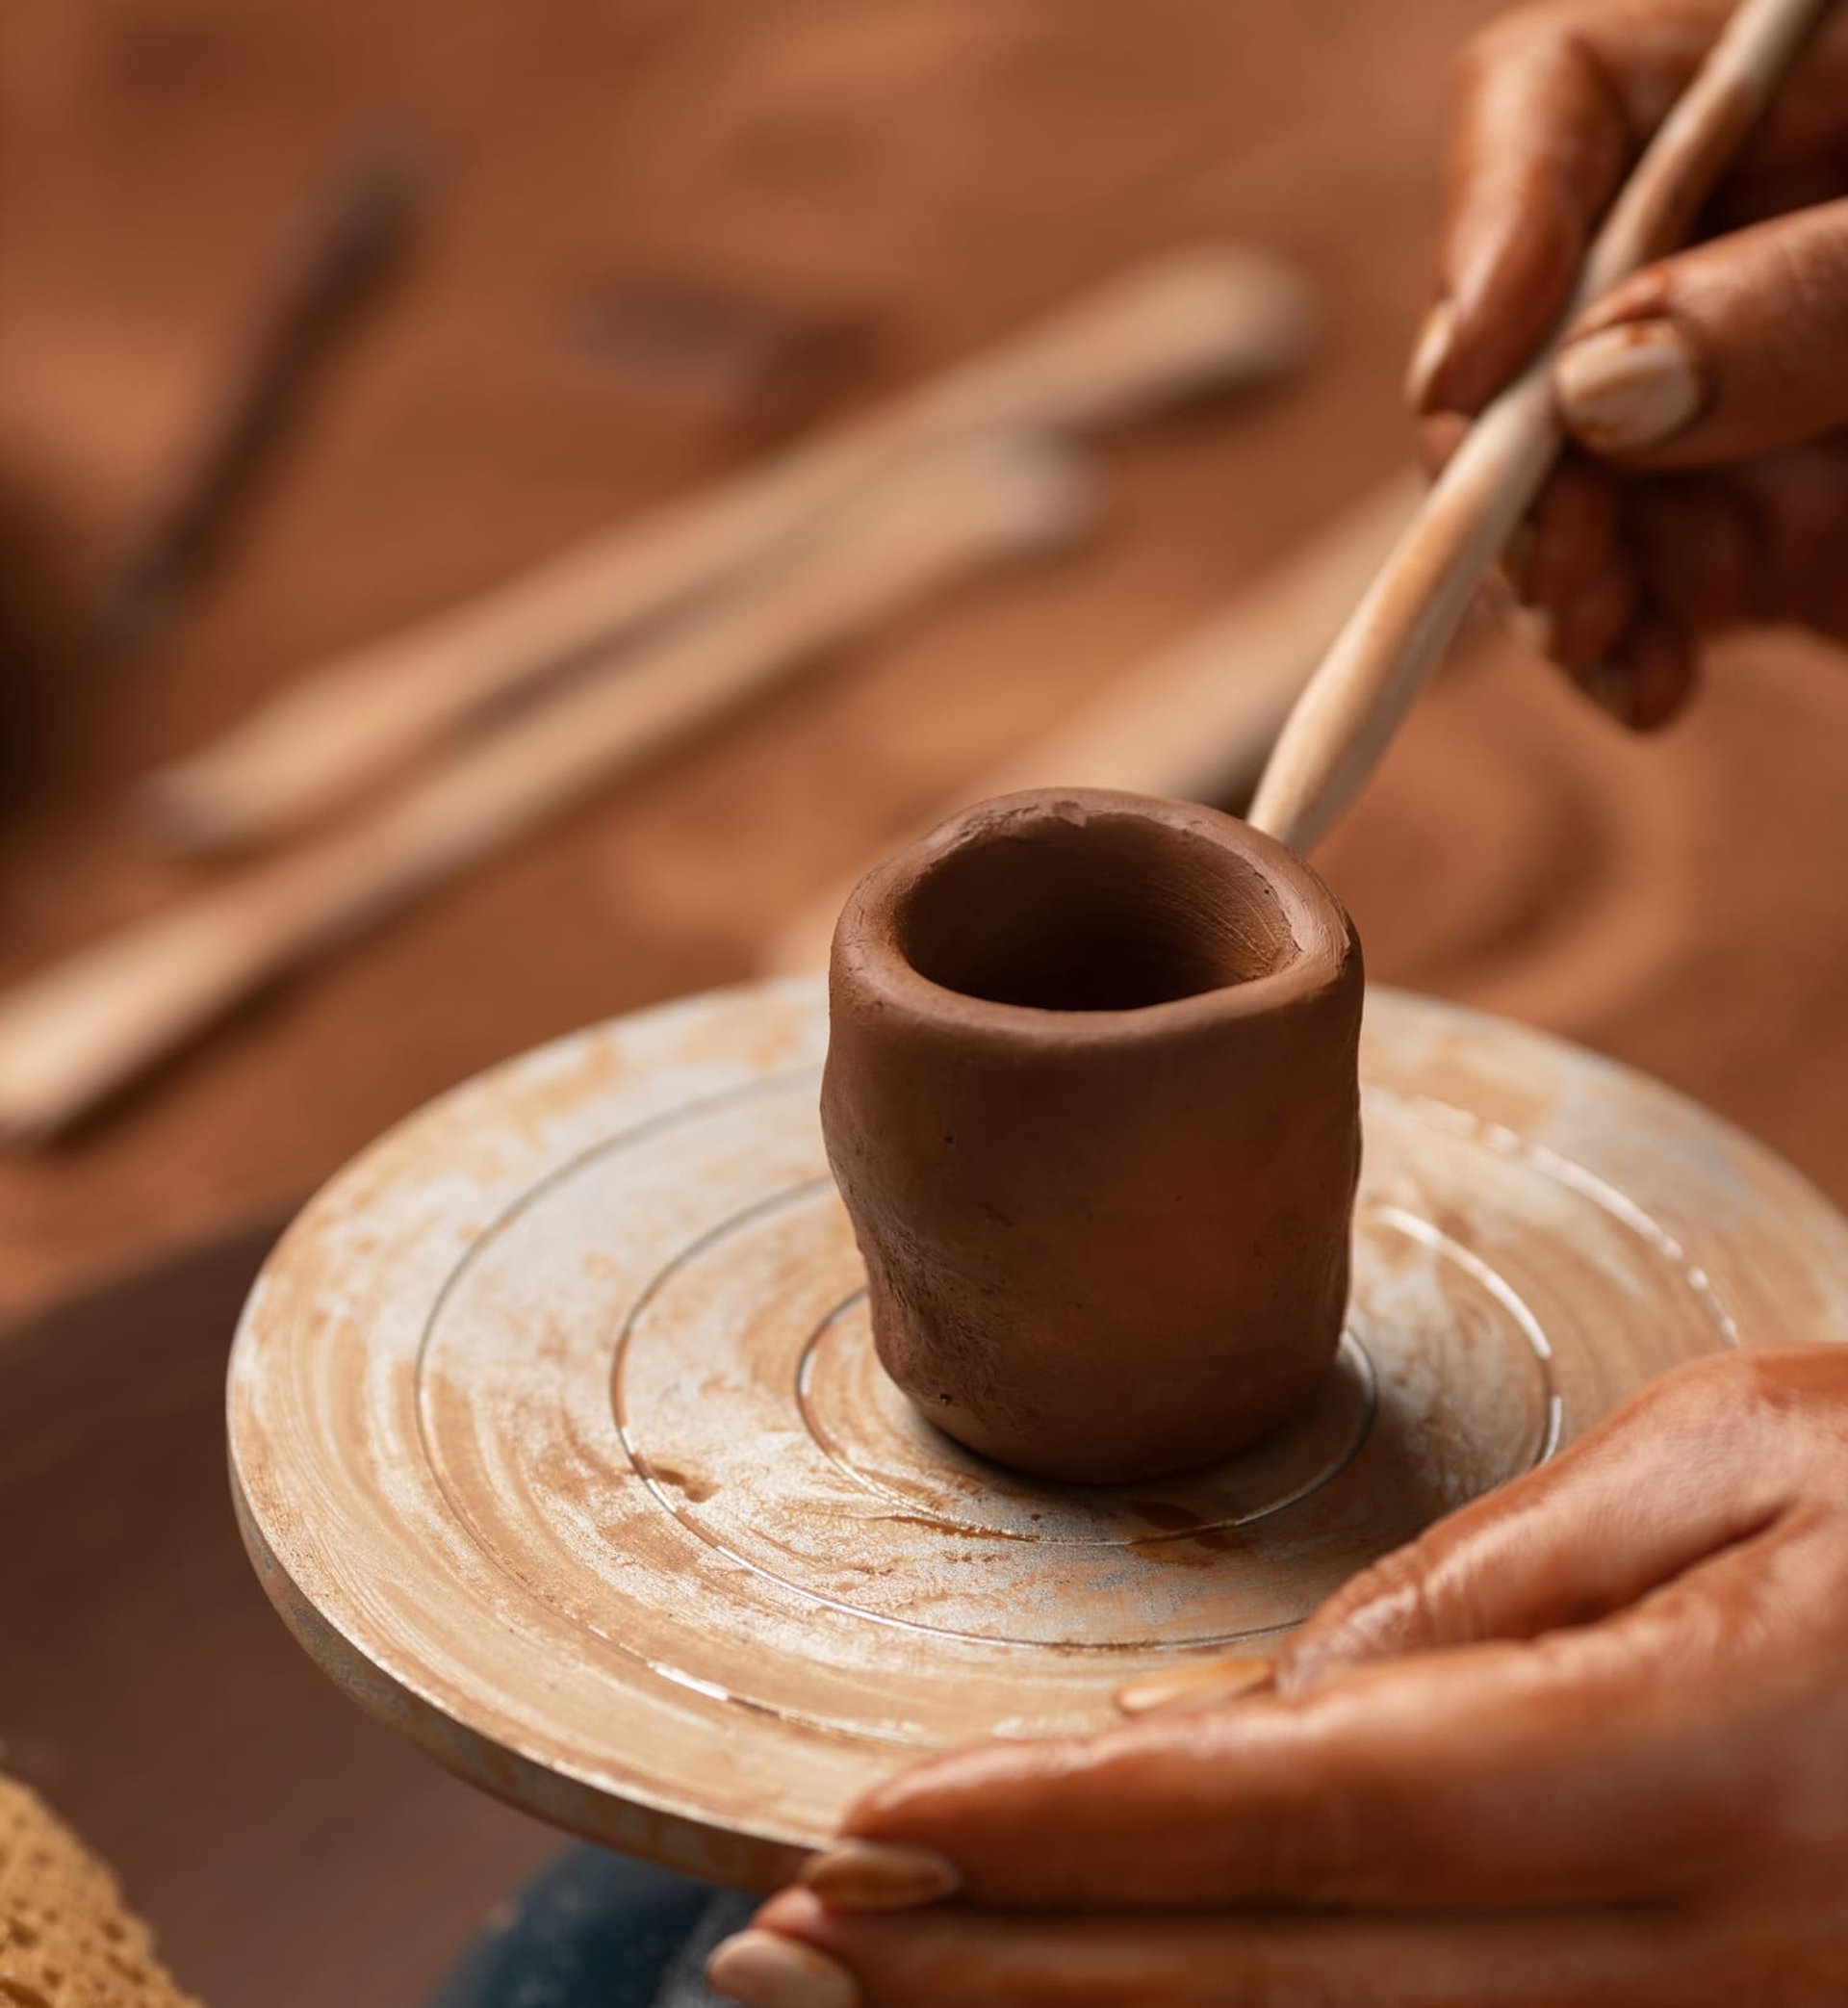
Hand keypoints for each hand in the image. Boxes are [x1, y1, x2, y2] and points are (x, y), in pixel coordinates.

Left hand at [709, 1345, 1847, 2004]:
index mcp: (1707, 1767)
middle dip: (1003, 1978)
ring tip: (872, 1999)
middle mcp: (1706, 1970)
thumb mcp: (1740, 1455)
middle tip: (776, 1956)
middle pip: (1280, 1989)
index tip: (864, 1832)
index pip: (1307, 1816)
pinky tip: (1104, 2003)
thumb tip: (1270, 1718)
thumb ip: (1486, 1592)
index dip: (1068, 1835)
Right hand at [1408, 0, 1847, 728]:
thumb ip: (1820, 290)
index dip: (1496, 231)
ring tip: (1601, 637)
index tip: (1478, 374)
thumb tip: (1606, 387)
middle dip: (1513, 453)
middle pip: (1530, 320)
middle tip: (1549, 558)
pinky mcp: (1752, 519)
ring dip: (1551, 570)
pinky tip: (1646, 684)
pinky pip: (1637, 577)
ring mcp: (1728, 387)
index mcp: (1786, 84)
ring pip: (1555, 474)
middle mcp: (1724, 236)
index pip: (1560, 103)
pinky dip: (1618, 643)